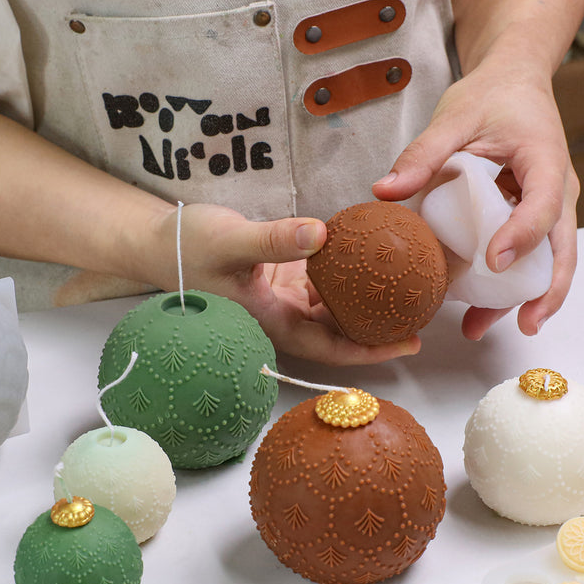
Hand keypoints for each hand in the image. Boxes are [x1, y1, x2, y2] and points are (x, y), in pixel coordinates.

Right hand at [160, 203, 421, 364]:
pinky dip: (347, 273)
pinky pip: (323, 279)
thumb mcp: (232, 242)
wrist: (159, 242)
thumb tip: (324, 234)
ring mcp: (284, 297)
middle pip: (340, 331)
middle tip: (424, 314)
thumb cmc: (188, 248)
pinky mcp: (283, 275)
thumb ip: (276, 239)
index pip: (330, 346)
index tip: (409, 343)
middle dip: (380, 328)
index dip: (370, 349)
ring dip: (368, 300)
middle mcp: (282, 316)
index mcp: (272, 322)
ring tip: (408, 287)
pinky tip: (372, 260)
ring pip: (335, 305)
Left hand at [372, 54, 578, 338]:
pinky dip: (509, 282)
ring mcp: (550, 205)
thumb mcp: (453, 116)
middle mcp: (558, 188)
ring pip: (548, 259)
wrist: (515, 81)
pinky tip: (478, 306)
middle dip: (546, 290)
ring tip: (482, 327)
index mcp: (545, 159)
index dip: (523, 234)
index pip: (543, 203)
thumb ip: (422, 153)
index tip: (495, 260)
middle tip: (524, 324)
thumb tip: (383, 191)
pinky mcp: (532, 215)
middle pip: (562, 247)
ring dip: (523, 297)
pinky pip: (530, 254)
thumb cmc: (491, 95)